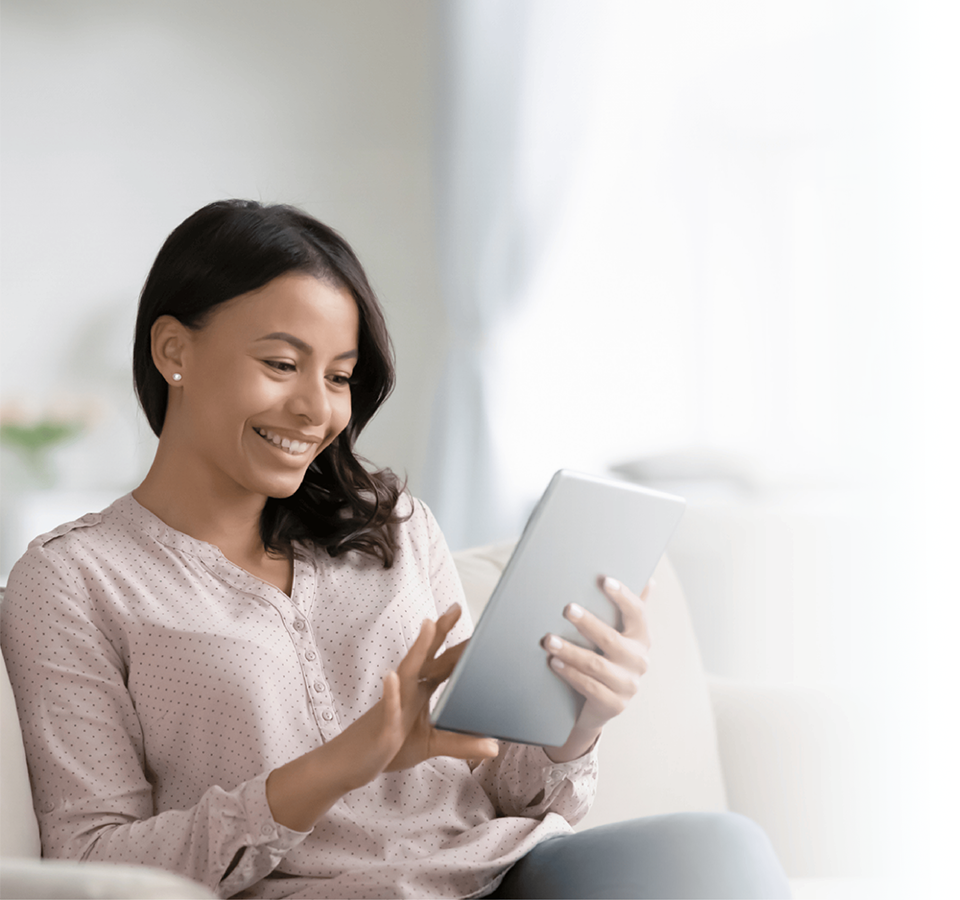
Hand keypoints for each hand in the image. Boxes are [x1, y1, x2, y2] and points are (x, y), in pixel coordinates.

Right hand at [383, 604, 499, 771]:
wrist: (348, 764)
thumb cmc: (389, 747)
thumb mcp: (431, 745)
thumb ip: (461, 743)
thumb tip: (495, 747)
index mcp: (419, 691)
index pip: (441, 662)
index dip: (458, 645)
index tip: (476, 626)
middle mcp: (406, 690)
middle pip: (426, 657)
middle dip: (440, 632)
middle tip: (455, 608)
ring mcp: (394, 704)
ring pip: (407, 672)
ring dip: (418, 649)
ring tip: (429, 625)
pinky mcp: (383, 725)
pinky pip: (388, 707)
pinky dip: (390, 692)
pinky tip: (391, 677)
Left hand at [541, 577, 652, 760]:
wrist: (598, 704)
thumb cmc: (605, 657)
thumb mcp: (616, 633)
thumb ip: (627, 608)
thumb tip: (648, 578)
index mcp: (641, 638)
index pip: (637, 612)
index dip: (623, 596)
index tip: (604, 580)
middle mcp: (639, 661)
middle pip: (611, 639)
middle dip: (587, 623)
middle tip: (567, 609)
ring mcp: (628, 685)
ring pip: (596, 665)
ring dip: (570, 651)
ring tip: (548, 640)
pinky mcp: (614, 705)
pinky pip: (589, 687)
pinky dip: (570, 674)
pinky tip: (554, 663)